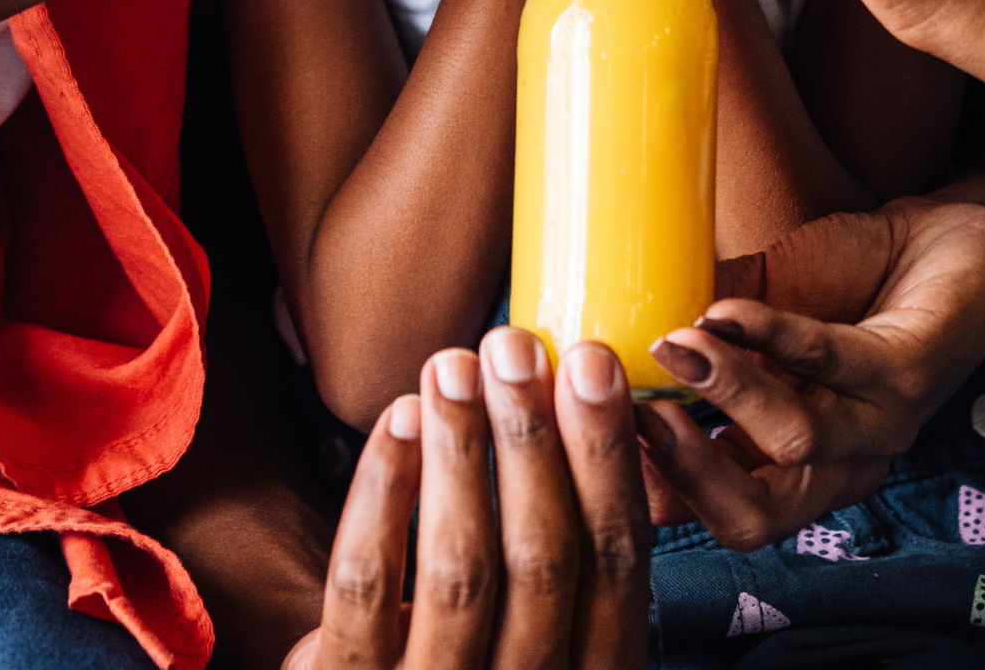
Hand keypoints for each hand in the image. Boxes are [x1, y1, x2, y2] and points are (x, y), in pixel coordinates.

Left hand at [289, 329, 651, 669]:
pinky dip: (383, 493)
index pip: (616, 560)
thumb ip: (571, 550)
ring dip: (459, 452)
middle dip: (530, 438)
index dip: (605, 456)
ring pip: (459, 569)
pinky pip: (368, 587)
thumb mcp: (549, 633)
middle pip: (542, 557)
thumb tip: (583, 397)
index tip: (588, 363)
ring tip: (450, 366)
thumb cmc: (480, 667)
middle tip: (512, 346)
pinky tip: (397, 421)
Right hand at [633, 195, 984, 548]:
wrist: (954, 234)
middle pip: (751, 517)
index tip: (584, 433)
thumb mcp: (758, 300)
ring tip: (672, 345)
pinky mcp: (909, 374)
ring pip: (793, 442)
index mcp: (792, 464)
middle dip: (682, 473)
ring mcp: (878, 426)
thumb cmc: (852, 276)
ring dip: (725, 393)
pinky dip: (774, 337)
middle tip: (625, 414)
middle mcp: (837, 465)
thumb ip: (699, 321)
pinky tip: (728, 308)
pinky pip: (833, 365)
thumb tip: (605, 314)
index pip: (713, 510)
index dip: (649, 487)